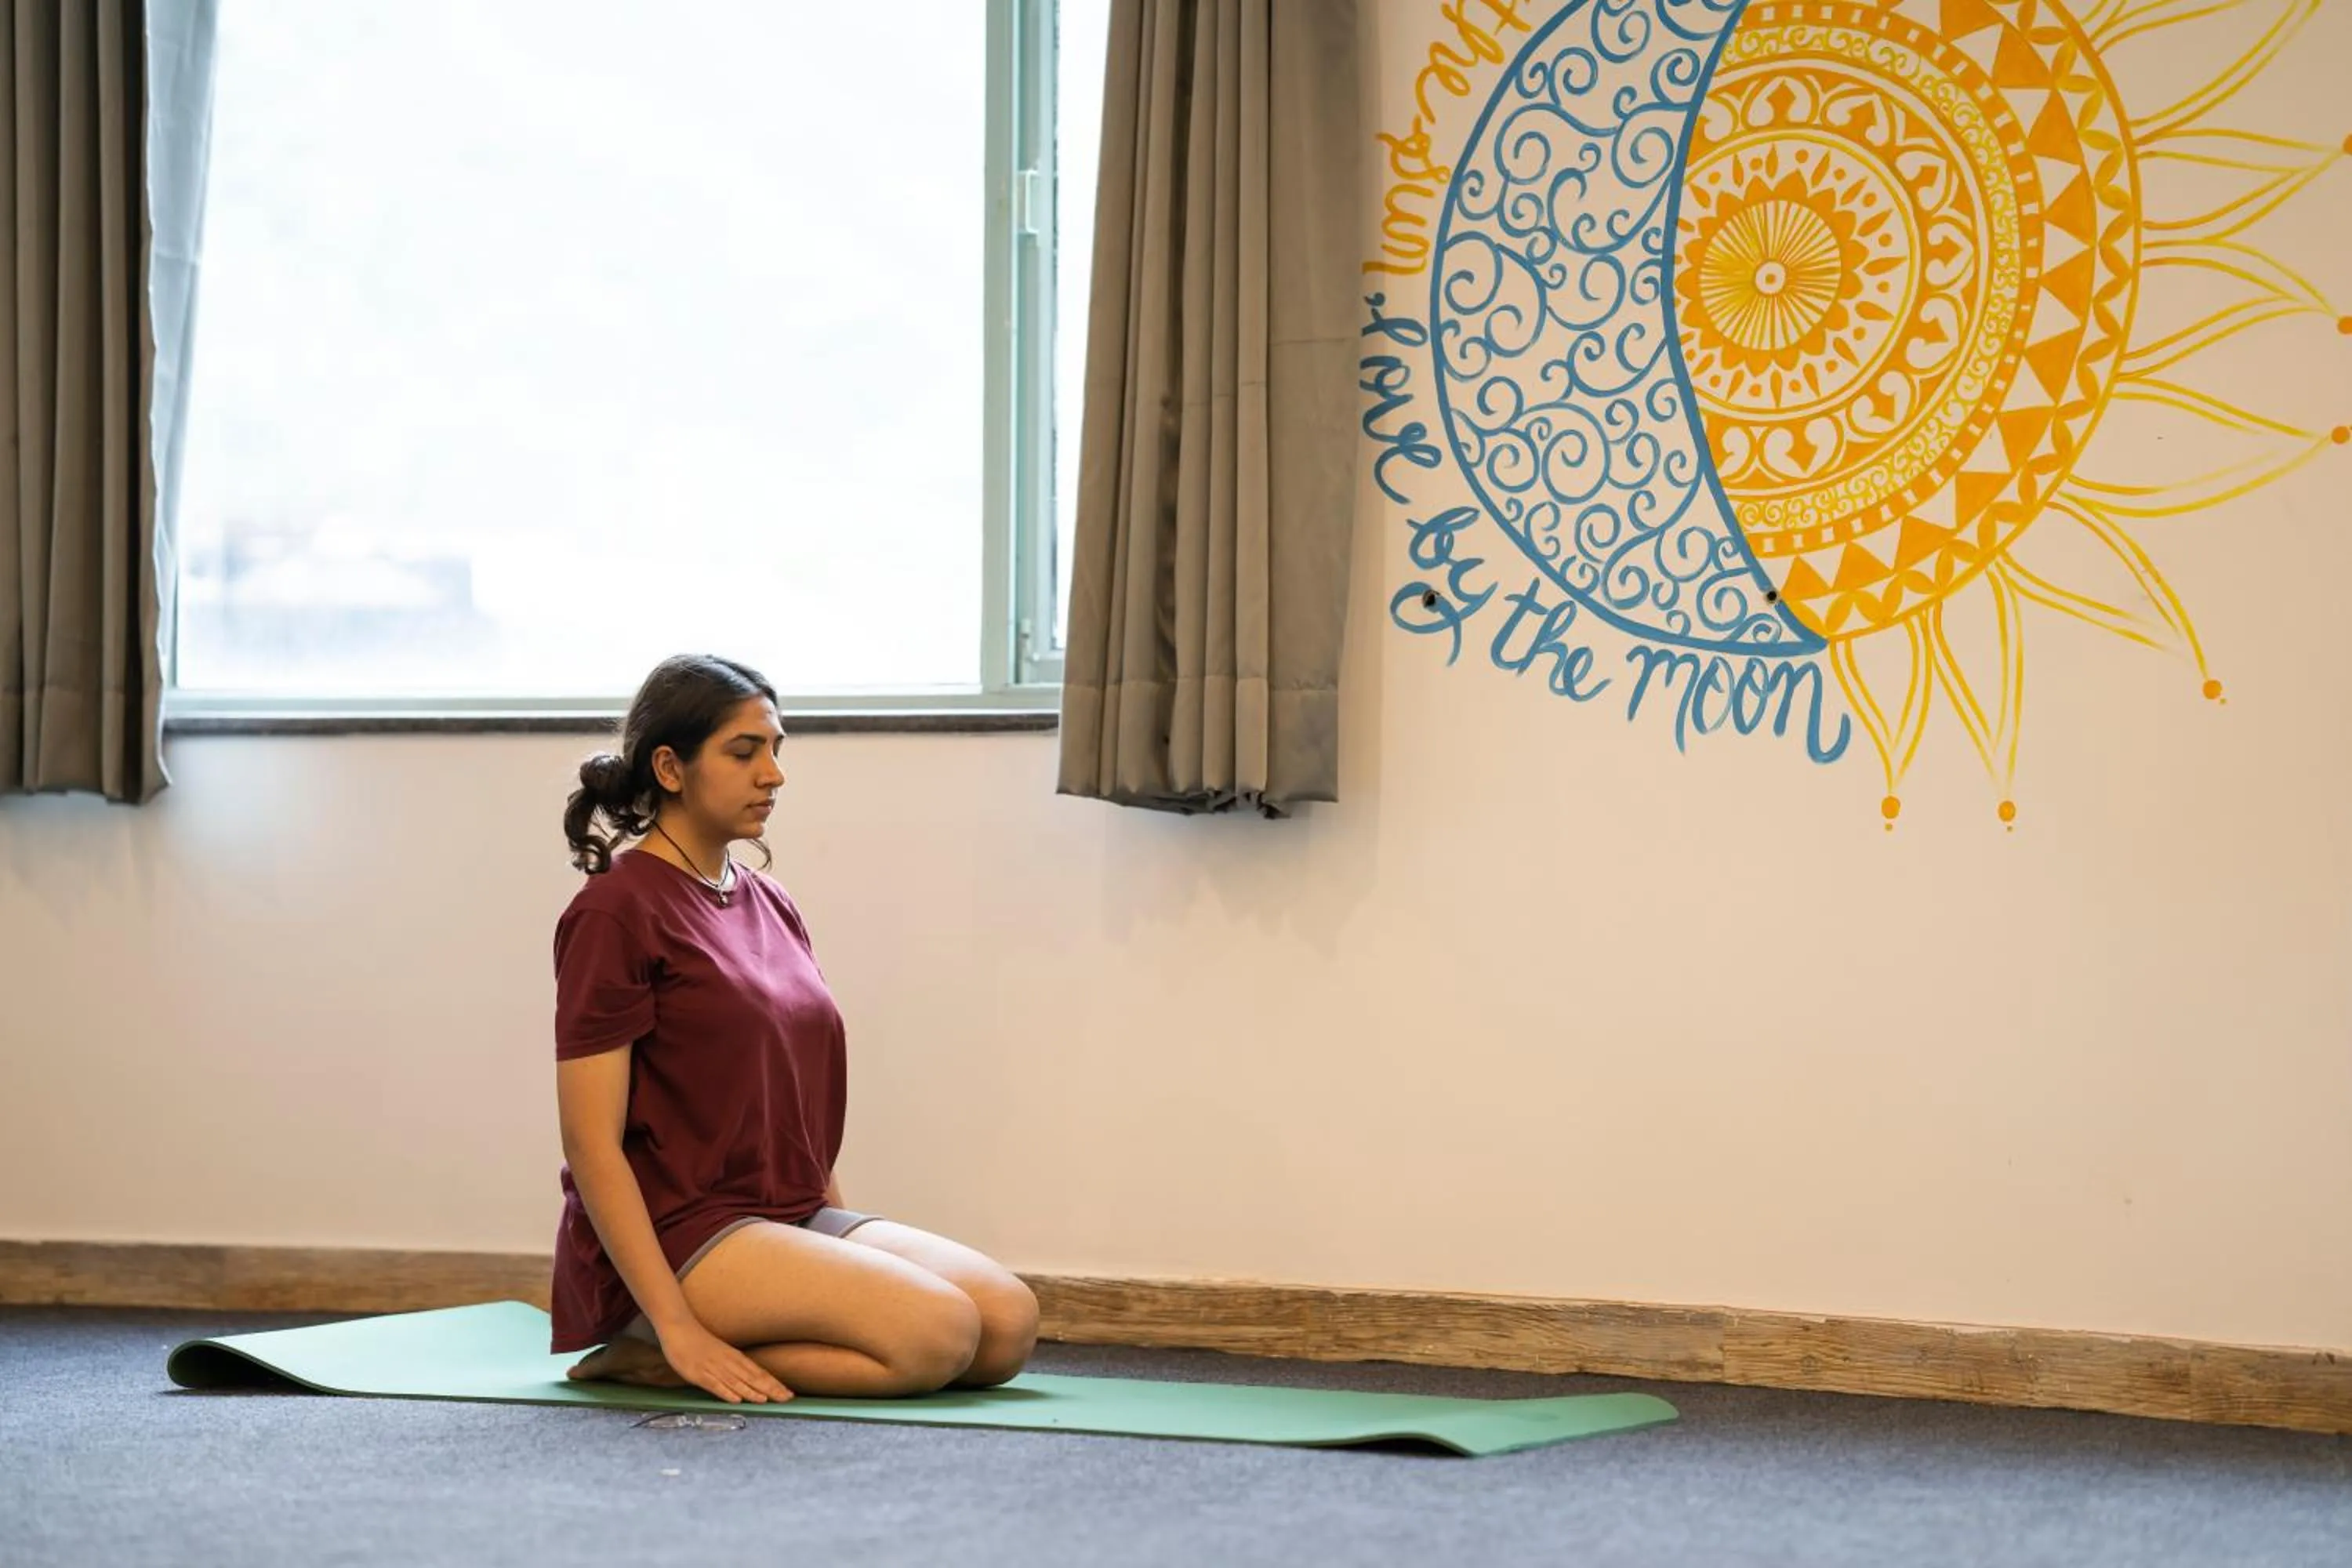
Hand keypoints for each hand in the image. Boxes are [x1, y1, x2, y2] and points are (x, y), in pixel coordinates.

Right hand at [656, 1320, 793, 1404]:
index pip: (760, 1373)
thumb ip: (736, 1367)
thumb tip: (751, 1381)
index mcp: (736, 1357)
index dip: (775, 1384)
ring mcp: (714, 1367)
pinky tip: (736, 1400)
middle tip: (787, 1399)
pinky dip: (726, 1392)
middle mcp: (728, 1362)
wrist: (680, 1329)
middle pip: (753, 1378)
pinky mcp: (698, 1373)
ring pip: (736, 1382)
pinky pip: (714, 1384)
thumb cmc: (701, 1343)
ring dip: (751, 1392)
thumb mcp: (723, 1354)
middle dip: (770, 1389)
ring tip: (766, 1400)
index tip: (789, 1394)